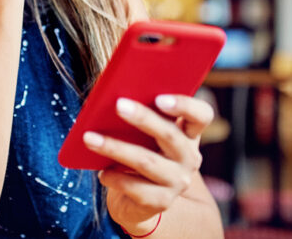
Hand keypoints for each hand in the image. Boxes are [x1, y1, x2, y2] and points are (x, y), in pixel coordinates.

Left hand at [83, 95, 213, 234]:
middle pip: (170, 135)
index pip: (201, 115)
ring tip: (90, 138)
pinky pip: (136, 188)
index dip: (185, 105)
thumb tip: (111, 88)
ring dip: (116, 148)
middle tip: (118, 104)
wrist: (141, 199)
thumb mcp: (143, 133)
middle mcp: (189, 157)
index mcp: (188, 133)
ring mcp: (178, 181)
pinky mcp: (162, 201)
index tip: (160, 98)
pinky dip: (115, 177)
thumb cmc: (140, 152)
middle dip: (143, 118)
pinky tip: (101, 172)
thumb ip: (138, 111)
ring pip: (147, 162)